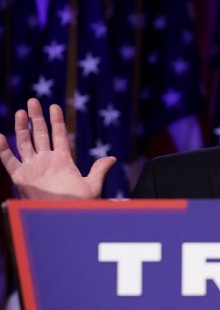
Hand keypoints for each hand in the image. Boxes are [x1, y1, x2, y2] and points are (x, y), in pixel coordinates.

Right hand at [0, 98, 115, 198]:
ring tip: (20, 111)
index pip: (59, 135)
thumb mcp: (92, 185)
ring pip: (24, 143)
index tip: (55, 106)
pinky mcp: (21, 177)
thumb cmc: (79, 204)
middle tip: (33, 101)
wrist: (64, 216)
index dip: (56, 121)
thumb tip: (112, 158)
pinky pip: (9, 161)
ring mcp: (33, 167)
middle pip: (39, 134)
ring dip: (21, 128)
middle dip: (36, 118)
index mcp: (63, 160)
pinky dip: (2, 149)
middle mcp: (46, 161)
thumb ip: (99, 170)